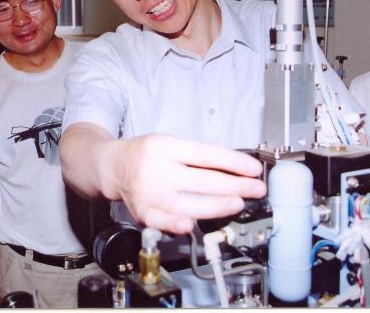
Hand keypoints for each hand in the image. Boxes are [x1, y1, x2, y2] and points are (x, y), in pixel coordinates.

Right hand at [108, 134, 266, 233]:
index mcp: (166, 147)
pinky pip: (162, 221)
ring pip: (189, 203)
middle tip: (256, 189)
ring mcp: (149, 192)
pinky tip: (192, 225)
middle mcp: (157, 169)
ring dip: (218, 206)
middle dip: (236, 186)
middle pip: (203, 180)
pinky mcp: (143, 211)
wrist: (112, 166)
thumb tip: (234, 169)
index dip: (233, 162)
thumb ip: (197, 156)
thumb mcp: (170, 143)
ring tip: (238, 203)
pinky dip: (177, 224)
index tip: (254, 170)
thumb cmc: (146, 154)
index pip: (206, 154)